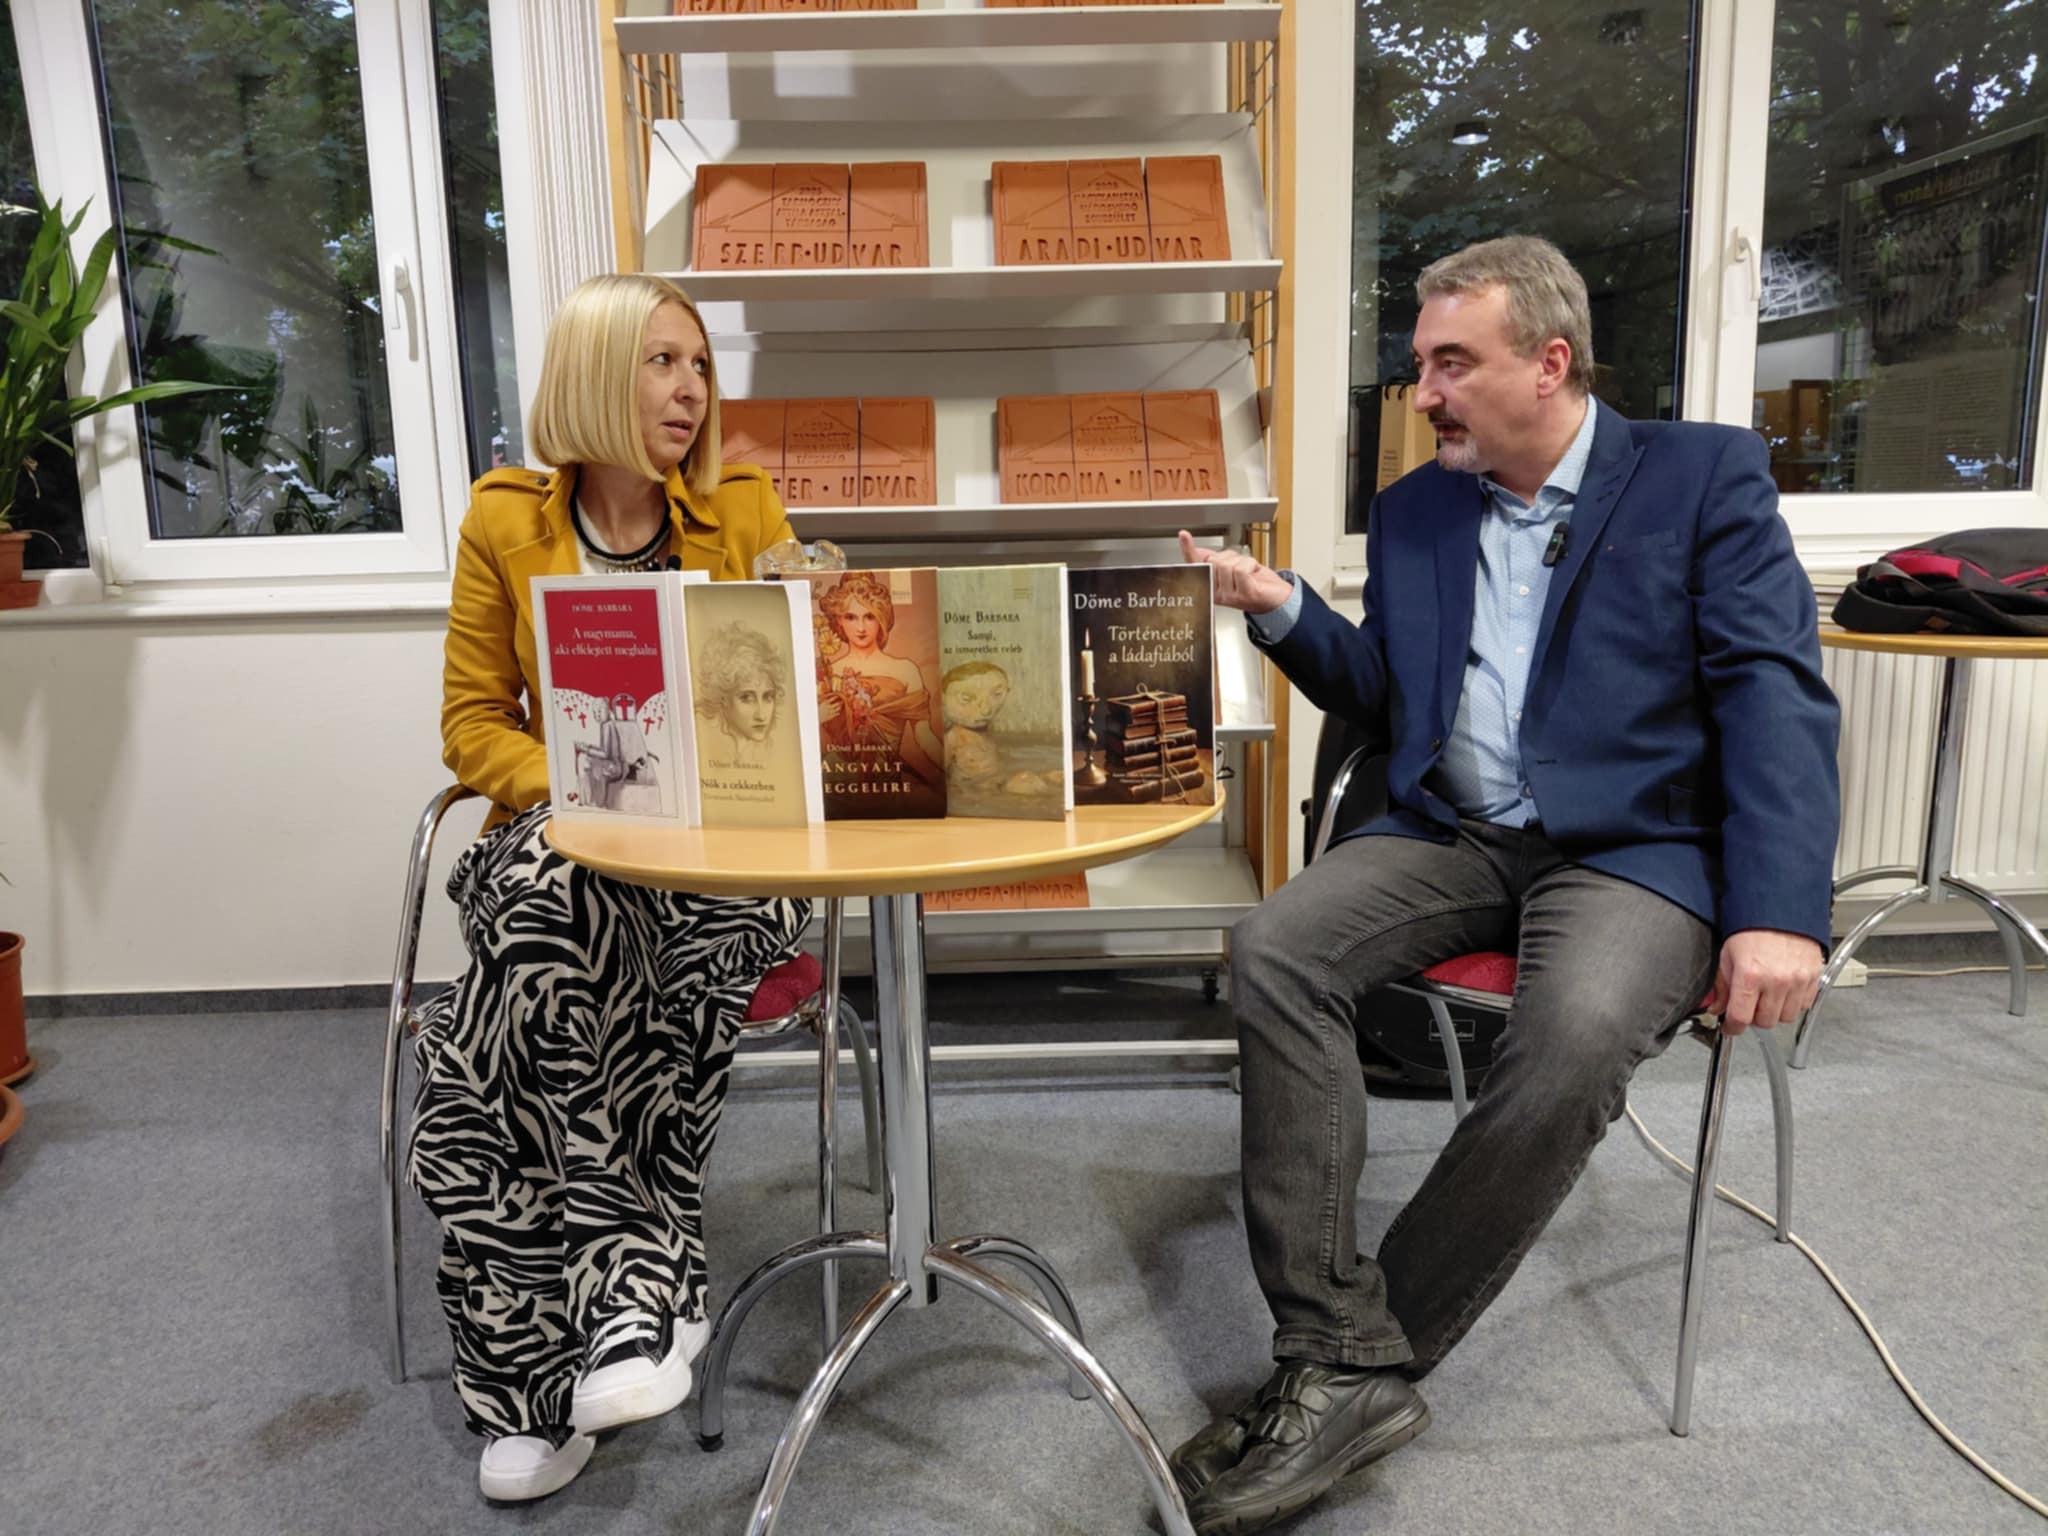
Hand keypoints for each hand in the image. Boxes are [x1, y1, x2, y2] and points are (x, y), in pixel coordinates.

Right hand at [818, 695, 842, 721]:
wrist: (816, 718)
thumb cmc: (817, 711)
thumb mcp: (819, 705)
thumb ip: (824, 702)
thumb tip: (826, 699)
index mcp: (825, 704)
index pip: (832, 699)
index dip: (835, 697)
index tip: (837, 696)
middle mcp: (828, 707)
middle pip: (837, 704)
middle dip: (840, 702)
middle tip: (842, 701)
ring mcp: (830, 712)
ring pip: (837, 709)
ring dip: (839, 707)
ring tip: (840, 706)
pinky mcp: (831, 716)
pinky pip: (836, 714)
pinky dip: (837, 713)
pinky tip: (838, 712)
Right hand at [1178, 530, 1293, 613]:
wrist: (1278, 599)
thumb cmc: (1256, 584)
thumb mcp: (1233, 568)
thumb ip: (1215, 560)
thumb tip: (1198, 552)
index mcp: (1212, 588)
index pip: (1196, 566)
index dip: (1188, 550)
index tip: (1183, 535)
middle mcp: (1218, 594)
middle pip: (1214, 561)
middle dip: (1229, 556)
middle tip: (1240, 566)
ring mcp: (1229, 596)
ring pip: (1227, 565)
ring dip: (1242, 561)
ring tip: (1249, 571)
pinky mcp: (1243, 594)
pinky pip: (1240, 569)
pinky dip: (1250, 565)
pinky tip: (1254, 573)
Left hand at [1708, 929, 1822, 1033]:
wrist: (1780, 907)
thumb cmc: (1752, 927)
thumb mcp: (1727, 955)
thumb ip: (1722, 986)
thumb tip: (1718, 1008)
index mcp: (1750, 975)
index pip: (1741, 1018)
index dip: (1732, 1027)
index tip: (1730, 1027)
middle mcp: (1776, 980)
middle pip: (1765, 1021)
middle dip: (1753, 1017)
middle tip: (1748, 1006)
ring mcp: (1797, 980)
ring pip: (1786, 1017)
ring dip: (1774, 1012)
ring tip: (1766, 996)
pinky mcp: (1813, 977)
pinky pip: (1804, 1005)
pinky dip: (1793, 1003)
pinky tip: (1783, 991)